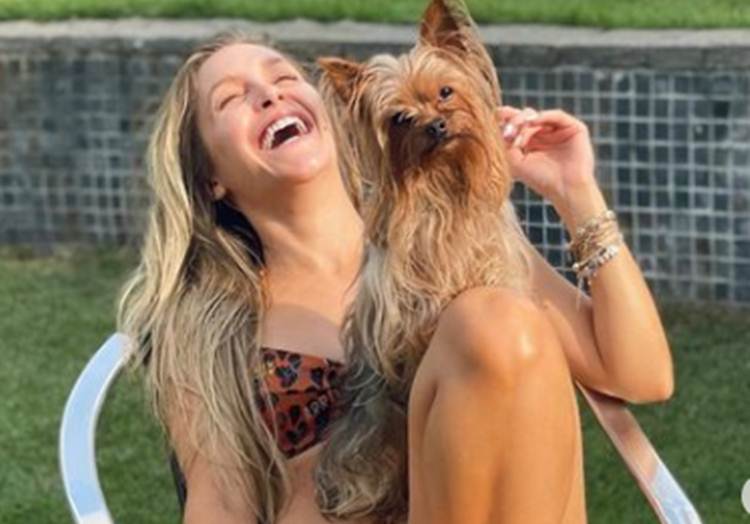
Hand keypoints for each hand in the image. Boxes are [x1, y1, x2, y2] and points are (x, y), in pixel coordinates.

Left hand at [497, 106, 605, 229]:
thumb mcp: (516, 162)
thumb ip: (506, 145)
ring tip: (518, 128)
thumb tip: (499, 126)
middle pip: (525, 117)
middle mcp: (544, 134)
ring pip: (538, 115)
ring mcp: (559, 130)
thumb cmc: (541, 179)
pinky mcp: (574, 128)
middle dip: (513, 119)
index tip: (495, 118)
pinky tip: (532, 122)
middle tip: (507, 125)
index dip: (506, 121)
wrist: (566, 190)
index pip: (516, 126)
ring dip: (525, 119)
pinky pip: (557, 115)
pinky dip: (544, 116)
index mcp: (530, 142)